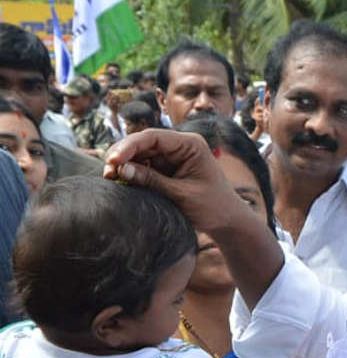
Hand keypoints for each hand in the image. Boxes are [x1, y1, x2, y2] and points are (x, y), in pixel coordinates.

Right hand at [103, 129, 258, 234]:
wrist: (227, 220)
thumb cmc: (212, 207)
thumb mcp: (181, 195)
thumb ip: (152, 181)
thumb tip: (121, 169)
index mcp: (190, 144)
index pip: (153, 137)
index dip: (129, 146)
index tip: (114, 159)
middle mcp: (179, 146)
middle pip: (142, 143)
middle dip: (122, 155)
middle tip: (107, 171)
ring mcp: (171, 157)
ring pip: (139, 155)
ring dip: (123, 164)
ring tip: (110, 177)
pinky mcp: (166, 169)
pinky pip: (143, 167)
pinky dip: (130, 173)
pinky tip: (119, 181)